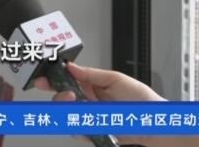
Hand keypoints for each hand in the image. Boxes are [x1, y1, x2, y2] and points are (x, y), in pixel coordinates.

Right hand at [33, 62, 164, 145]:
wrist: (154, 121)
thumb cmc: (140, 99)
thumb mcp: (116, 79)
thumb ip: (92, 74)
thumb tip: (71, 67)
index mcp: (90, 83)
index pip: (66, 79)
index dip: (52, 79)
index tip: (43, 79)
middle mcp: (87, 100)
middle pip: (62, 98)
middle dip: (59, 97)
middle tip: (67, 95)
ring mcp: (89, 116)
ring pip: (67, 115)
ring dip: (70, 111)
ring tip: (82, 106)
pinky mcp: (93, 132)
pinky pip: (78, 131)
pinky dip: (80, 127)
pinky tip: (87, 121)